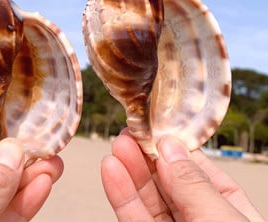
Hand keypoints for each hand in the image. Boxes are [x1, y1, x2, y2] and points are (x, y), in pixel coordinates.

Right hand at [101, 130, 264, 221]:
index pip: (200, 170)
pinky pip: (133, 218)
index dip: (176, 147)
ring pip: (148, 198)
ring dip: (131, 169)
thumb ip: (194, 186)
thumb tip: (169, 146)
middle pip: (169, 181)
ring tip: (118, 143)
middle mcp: (199, 218)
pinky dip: (121, 194)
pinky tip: (111, 170)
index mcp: (229, 211)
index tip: (156, 126)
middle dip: (148, 154)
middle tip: (131, 130)